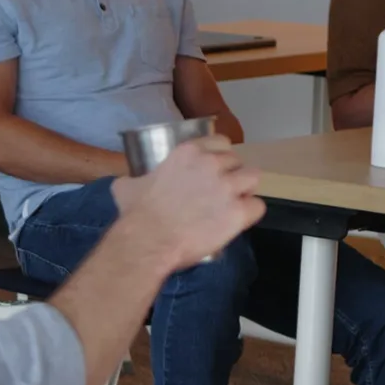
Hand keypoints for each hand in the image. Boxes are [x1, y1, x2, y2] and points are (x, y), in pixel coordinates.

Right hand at [113, 136, 265, 268]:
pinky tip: (238, 221)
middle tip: (222, 193)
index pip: (220, 142)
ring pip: (254, 178)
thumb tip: (126, 182)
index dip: (220, 157)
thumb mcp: (127, 186)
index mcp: (189, 152)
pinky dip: (250, 213)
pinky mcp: (238, 212)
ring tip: (235, 204)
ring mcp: (227, 187)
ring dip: (245, 190)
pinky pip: (258, 206)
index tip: (215, 170)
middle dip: (232, 175)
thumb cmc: (137, 214)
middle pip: (237, 161)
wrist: (147, 241)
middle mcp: (212, 164)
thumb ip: (133, 179)